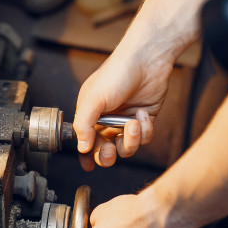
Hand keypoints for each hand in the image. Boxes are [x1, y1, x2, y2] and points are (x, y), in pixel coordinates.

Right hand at [74, 53, 172, 169]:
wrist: (147, 61)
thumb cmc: (116, 75)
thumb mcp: (93, 100)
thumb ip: (83, 125)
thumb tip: (81, 148)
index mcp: (90, 115)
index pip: (85, 142)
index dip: (86, 155)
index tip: (87, 166)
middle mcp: (107, 121)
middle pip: (104, 151)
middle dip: (106, 155)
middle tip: (108, 150)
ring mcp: (126, 122)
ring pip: (126, 148)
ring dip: (130, 140)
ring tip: (133, 123)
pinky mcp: (144, 121)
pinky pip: (144, 138)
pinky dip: (145, 130)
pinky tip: (142, 114)